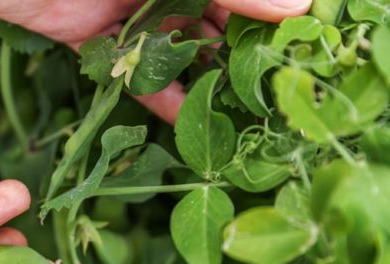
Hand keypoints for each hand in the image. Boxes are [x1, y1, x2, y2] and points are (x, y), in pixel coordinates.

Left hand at [0, 0, 311, 121]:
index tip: (302, 54)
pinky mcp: (89, 38)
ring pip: (175, 50)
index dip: (271, 20)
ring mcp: (127, 8)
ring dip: (204, 81)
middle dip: (241, 57)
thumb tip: (299, 6)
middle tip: (276, 99)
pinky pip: (128, 72)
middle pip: (215, 21)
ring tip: (239, 119)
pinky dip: (153, 96)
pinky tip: (184, 123)